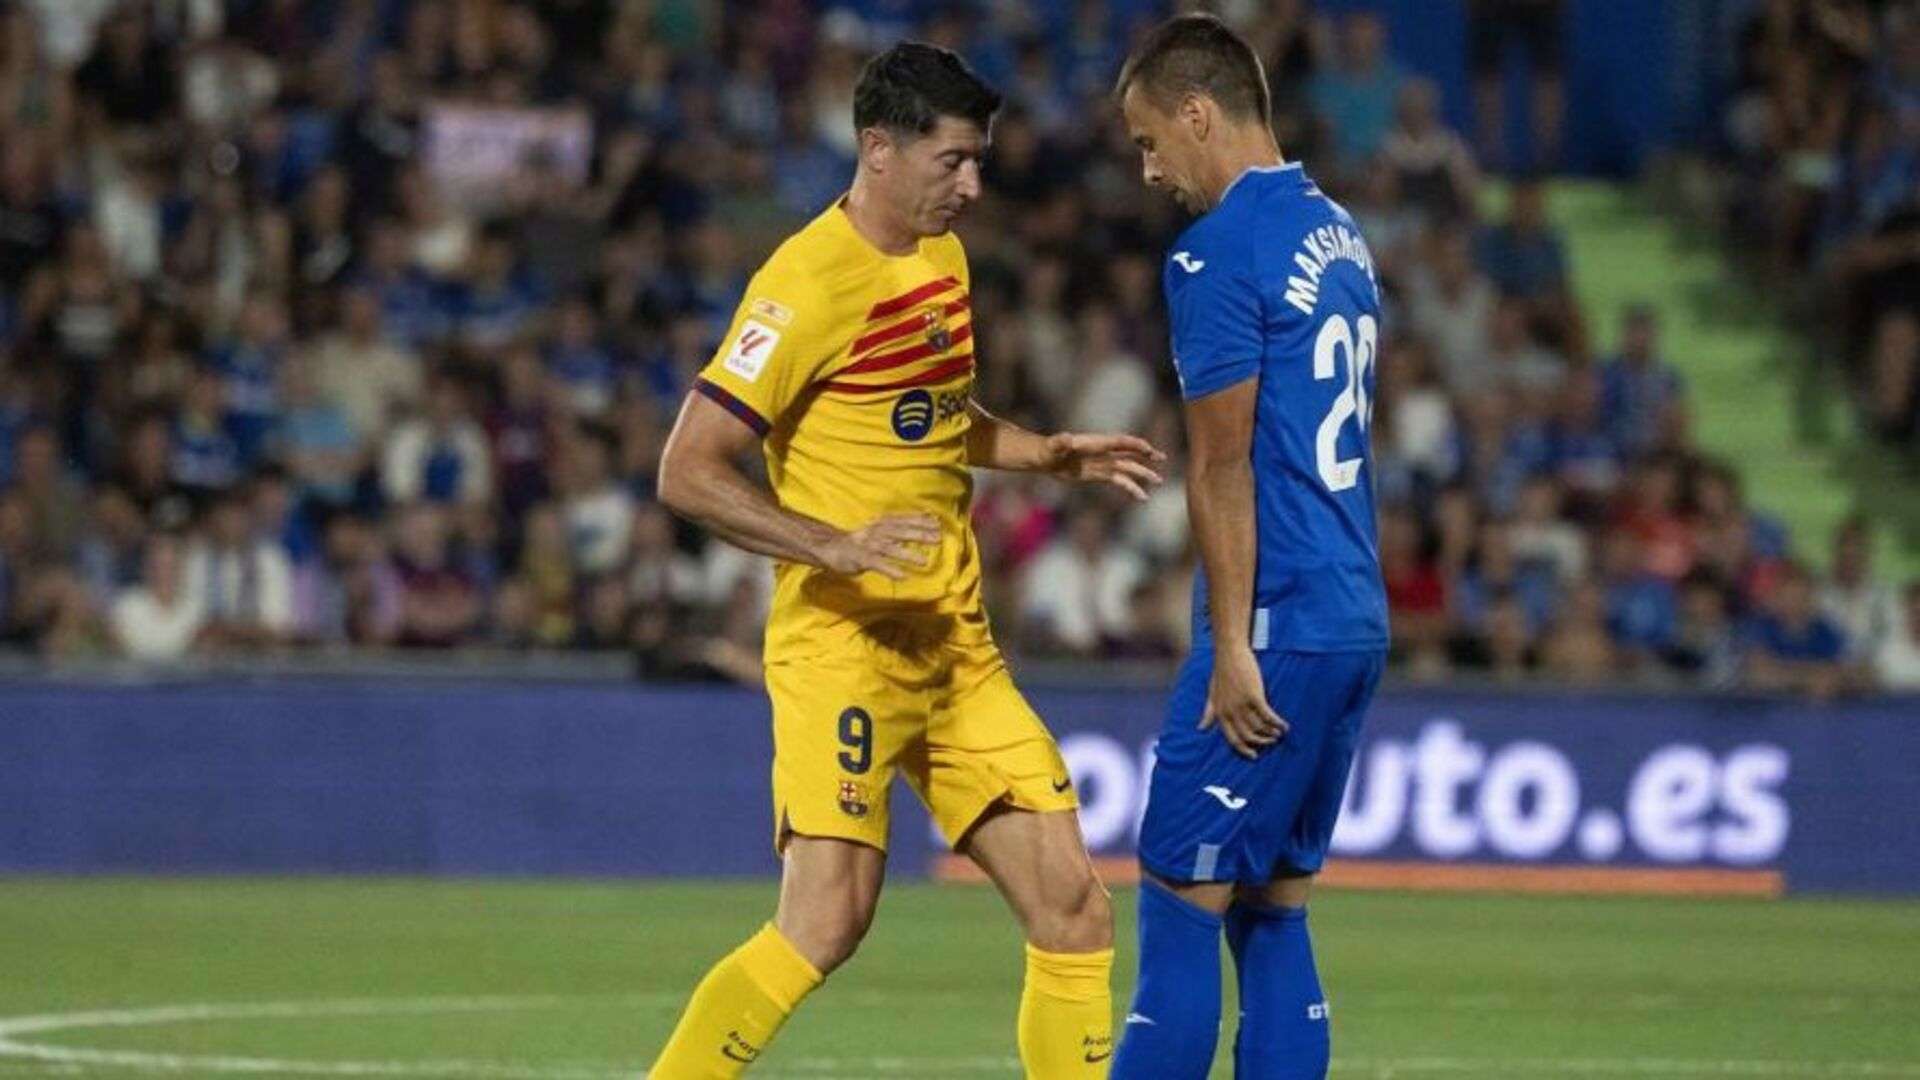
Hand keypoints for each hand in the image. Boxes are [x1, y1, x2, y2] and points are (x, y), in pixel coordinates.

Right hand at [819, 512, 940, 579]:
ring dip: (907, 554)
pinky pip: (877, 565)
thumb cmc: (860, 541)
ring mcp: (868, 546)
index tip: (937, 523)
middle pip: (900, 532)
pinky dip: (890, 570)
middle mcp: (876, 532)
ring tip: (924, 561)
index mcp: (881, 524)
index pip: (903, 520)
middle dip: (919, 534)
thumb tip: (921, 526)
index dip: (920, 520)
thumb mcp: (879, 530)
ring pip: (890, 549)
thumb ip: (898, 529)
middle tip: (937, 538)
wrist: (831, 547)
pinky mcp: (860, 559)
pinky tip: (902, 576)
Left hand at [1042, 432, 1166, 500]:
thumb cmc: (1049, 450)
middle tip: (1162, 458)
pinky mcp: (1101, 474)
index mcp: (1097, 443)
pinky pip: (1120, 481)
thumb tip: (1065, 438)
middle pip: (1130, 452)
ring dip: (1144, 473)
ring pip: (1129, 467)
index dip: (1134, 444)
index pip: (1120, 442)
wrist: (1047, 458)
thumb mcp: (1054, 446)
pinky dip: (1132, 488)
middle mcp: (1104, 452)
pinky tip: (1143, 497)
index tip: (1148, 449)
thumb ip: (1060, 442)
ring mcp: (1104, 463)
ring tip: (1159, 481)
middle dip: (1146, 455)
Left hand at [1200, 646, 1287, 758]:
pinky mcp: (1254, 696)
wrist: (1229, 653)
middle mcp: (1230, 712)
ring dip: (1271, 733)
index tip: (1254, 755)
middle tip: (1271, 743)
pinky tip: (1285, 726)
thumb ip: (1208, 712)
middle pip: (1248, 736)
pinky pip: (1268, 716)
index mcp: (1220, 713)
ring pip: (1259, 728)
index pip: (1231, 739)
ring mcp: (1242, 705)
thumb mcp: (1212, 694)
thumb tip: (1200, 728)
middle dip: (1261, 742)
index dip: (1243, 749)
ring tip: (1279, 734)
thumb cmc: (1221, 672)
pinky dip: (1278, 723)